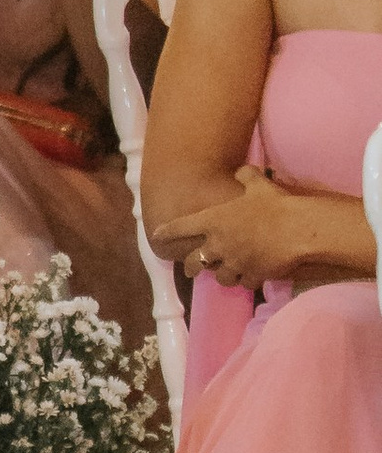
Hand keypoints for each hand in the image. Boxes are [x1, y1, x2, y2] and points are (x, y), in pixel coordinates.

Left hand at [151, 163, 303, 293]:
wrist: (297, 229)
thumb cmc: (275, 204)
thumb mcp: (259, 184)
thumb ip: (246, 176)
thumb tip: (242, 170)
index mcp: (213, 221)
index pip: (180, 227)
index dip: (166, 232)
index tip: (157, 236)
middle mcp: (217, 244)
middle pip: (194, 262)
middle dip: (191, 267)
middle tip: (192, 269)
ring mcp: (232, 262)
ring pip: (219, 276)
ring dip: (222, 274)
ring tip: (227, 272)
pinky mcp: (250, 275)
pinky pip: (243, 283)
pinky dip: (246, 280)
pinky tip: (252, 276)